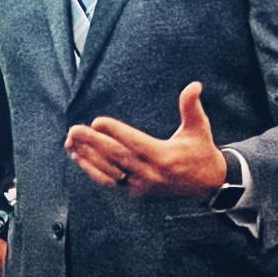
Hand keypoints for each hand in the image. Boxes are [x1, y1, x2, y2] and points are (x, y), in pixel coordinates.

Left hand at [64, 81, 226, 198]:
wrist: (208, 185)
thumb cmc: (201, 151)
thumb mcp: (199, 128)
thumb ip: (191, 106)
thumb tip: (195, 85)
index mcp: (163, 156)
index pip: (134, 143)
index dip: (115, 132)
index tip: (97, 121)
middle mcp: (150, 173)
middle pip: (116, 156)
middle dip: (92, 143)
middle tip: (73, 130)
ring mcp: (141, 185)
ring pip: (109, 171)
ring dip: (87, 156)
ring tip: (69, 142)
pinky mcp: (136, 192)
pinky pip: (110, 181)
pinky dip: (92, 170)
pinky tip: (78, 157)